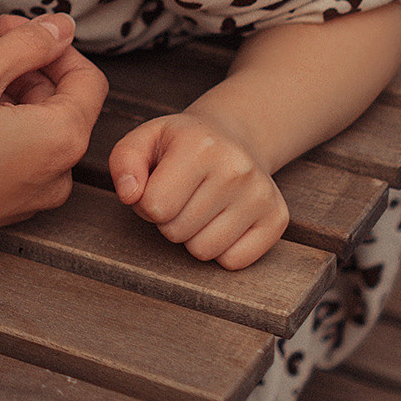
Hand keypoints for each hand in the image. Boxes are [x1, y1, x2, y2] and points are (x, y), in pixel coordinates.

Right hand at [0, 13, 106, 304]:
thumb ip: (28, 44)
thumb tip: (65, 26)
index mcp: (61, 140)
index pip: (86, 78)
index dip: (48, 42)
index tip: (3, 26)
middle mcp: (57, 175)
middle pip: (55, 100)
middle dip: (13, 64)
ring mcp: (31, 197)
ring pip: (31, 125)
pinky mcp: (3, 208)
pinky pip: (14, 154)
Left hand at [107, 108, 289, 269]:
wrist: (233, 138)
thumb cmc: (180, 145)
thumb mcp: (144, 141)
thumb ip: (124, 163)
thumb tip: (129, 195)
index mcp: (200, 145)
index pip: (154, 206)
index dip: (146, 203)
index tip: (157, 187)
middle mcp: (236, 169)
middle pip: (176, 232)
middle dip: (168, 220)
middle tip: (180, 196)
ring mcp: (261, 195)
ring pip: (203, 251)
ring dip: (192, 236)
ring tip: (199, 207)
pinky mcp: (277, 219)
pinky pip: (233, 262)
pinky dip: (220, 249)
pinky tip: (221, 219)